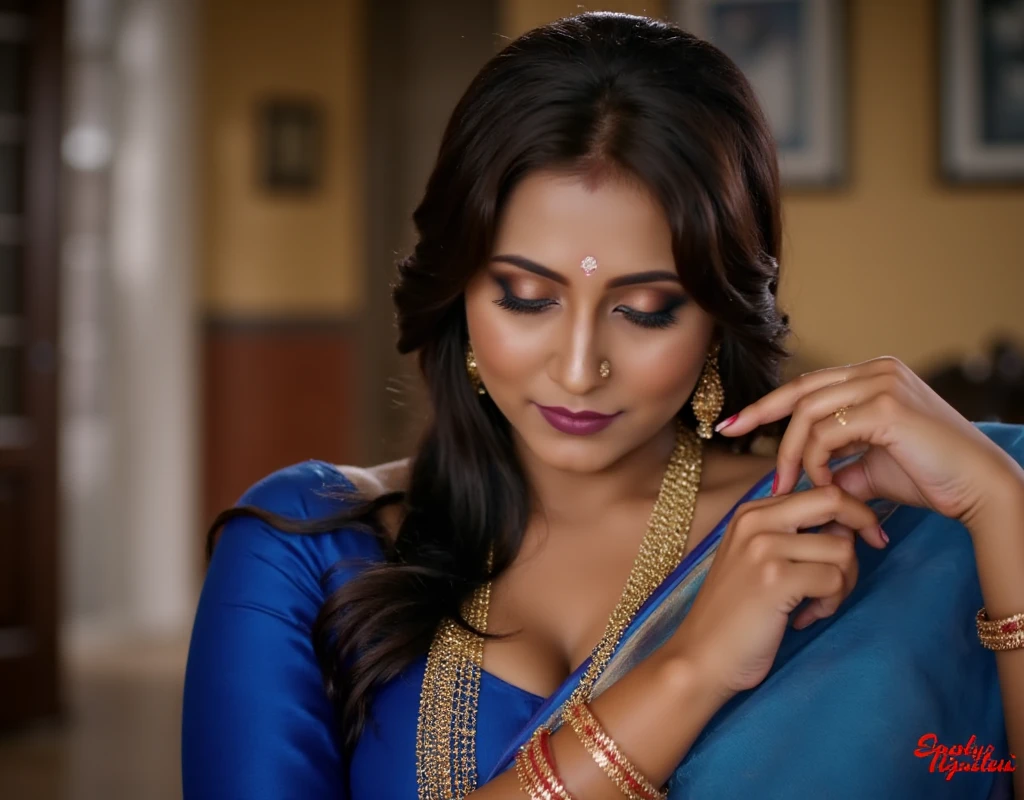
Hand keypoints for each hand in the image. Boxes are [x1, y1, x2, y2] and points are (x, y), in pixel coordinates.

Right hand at [670, 486, 885, 698]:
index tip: (866, 538)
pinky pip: (833, 580)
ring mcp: (764, 548)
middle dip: (863, 530)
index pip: (820, 490)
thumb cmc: (734, 614)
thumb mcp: (755, 559)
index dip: (853, 513)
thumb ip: (791, 535)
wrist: (700, 656)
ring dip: (843, 583)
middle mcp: (756, 521)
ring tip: (817, 604)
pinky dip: (830, 603)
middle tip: (855, 565)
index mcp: (751, 512)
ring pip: (842, 549)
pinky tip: (806, 617)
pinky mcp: (776, 579)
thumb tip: (847, 528)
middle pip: (835, 501)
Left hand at [716, 356, 1023, 529]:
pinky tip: (822, 485)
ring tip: (788, 484)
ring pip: (808, 413)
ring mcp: (883, 384)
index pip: (808, 385)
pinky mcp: (887, 407)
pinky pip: (828, 433)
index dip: (768, 403)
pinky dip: (816, 460)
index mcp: (872, 377)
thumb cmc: (930, 478)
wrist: (978, 490)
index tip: (733, 422)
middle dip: (759, 414)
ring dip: (793, 452)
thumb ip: (837, 466)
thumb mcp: (870, 468)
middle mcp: (877, 370)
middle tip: (728, 433)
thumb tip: (807, 479)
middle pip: (800, 391)